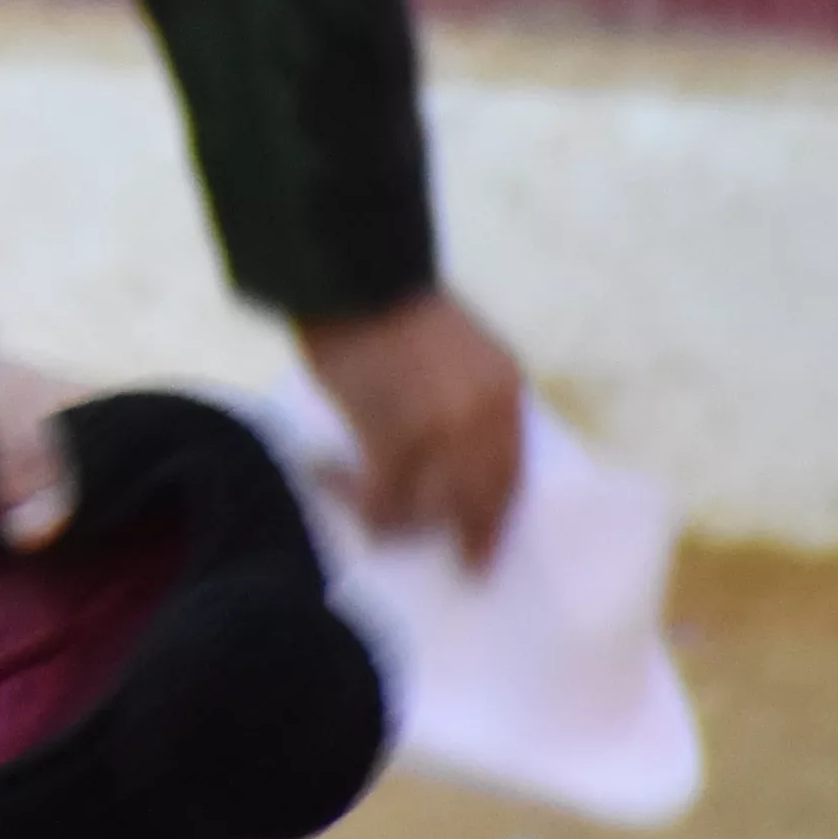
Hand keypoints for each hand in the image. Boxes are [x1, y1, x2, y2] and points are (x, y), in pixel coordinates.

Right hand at [296, 284, 527, 566]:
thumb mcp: (459, 351)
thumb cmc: (393, 304)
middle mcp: (483, 419)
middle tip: (467, 567)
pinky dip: (353, 497)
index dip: (498, 511)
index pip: (511, 469)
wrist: (352, 271)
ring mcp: (441, 434)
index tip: (487, 542)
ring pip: (428, 509)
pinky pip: (380, 498)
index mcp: (504, 391)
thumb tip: (451, 457)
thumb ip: (468, 403)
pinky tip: (326, 476)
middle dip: (471, 537)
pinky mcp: (394, 441)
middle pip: (482, 500)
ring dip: (397, 518)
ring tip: (366, 505)